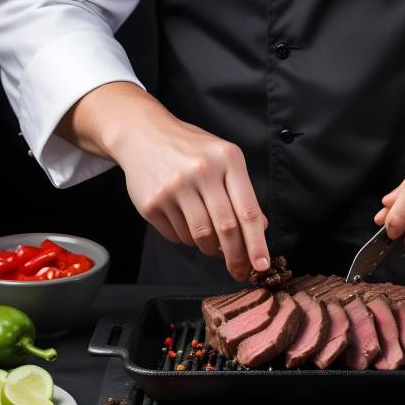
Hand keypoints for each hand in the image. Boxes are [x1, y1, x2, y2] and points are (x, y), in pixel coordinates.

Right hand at [58, 82, 269, 280]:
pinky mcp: (151, 202)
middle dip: (235, 256)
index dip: (257, 244)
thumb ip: (243, 193)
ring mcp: (174, 187)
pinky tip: (186, 222)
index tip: (262, 265)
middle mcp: (201, 171)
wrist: (143, 134)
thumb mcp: (224, 160)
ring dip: (210, 248)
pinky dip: (187, 238)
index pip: (247, 211)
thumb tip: (259, 228)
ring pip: (200, 237)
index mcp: (227, 159)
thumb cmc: (191, 149)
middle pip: (225, 229)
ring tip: (210, 241)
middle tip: (239, 270)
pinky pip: (177, 236)